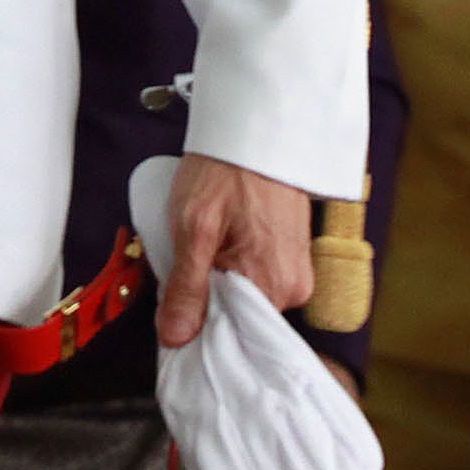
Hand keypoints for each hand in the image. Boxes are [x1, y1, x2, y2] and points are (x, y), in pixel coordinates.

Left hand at [155, 154, 312, 347]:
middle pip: (236, 316)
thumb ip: (186, 287)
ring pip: (243, 297)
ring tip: (206, 245)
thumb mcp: (194, 227)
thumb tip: (175, 337)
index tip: (173, 309)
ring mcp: (296, 274)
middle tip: (188, 260)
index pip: (229, 334)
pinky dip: (232, 268)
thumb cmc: (227, 171)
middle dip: (205, 299)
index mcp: (272, 286)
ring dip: (218, 282)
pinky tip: (221, 243)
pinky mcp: (291, 260)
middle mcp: (293, 288)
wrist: (257, 132)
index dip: (196, 326)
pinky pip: (256, 279)